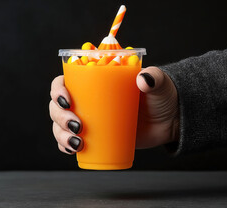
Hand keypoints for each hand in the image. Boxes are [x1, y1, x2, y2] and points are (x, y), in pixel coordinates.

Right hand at [49, 66, 178, 154]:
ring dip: (61, 134)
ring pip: (59, 125)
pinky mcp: (92, 136)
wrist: (169, 121)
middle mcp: (83, 99)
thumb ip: (155, 77)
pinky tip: (71, 149)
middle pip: (57, 106)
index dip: (57, 90)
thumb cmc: (160, 97)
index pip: (63, 82)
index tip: (66, 101)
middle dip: (60, 117)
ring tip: (77, 142)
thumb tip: (144, 79)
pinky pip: (68, 141)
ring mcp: (86, 119)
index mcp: (91, 81)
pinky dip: (65, 146)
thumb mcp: (158, 83)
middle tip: (77, 126)